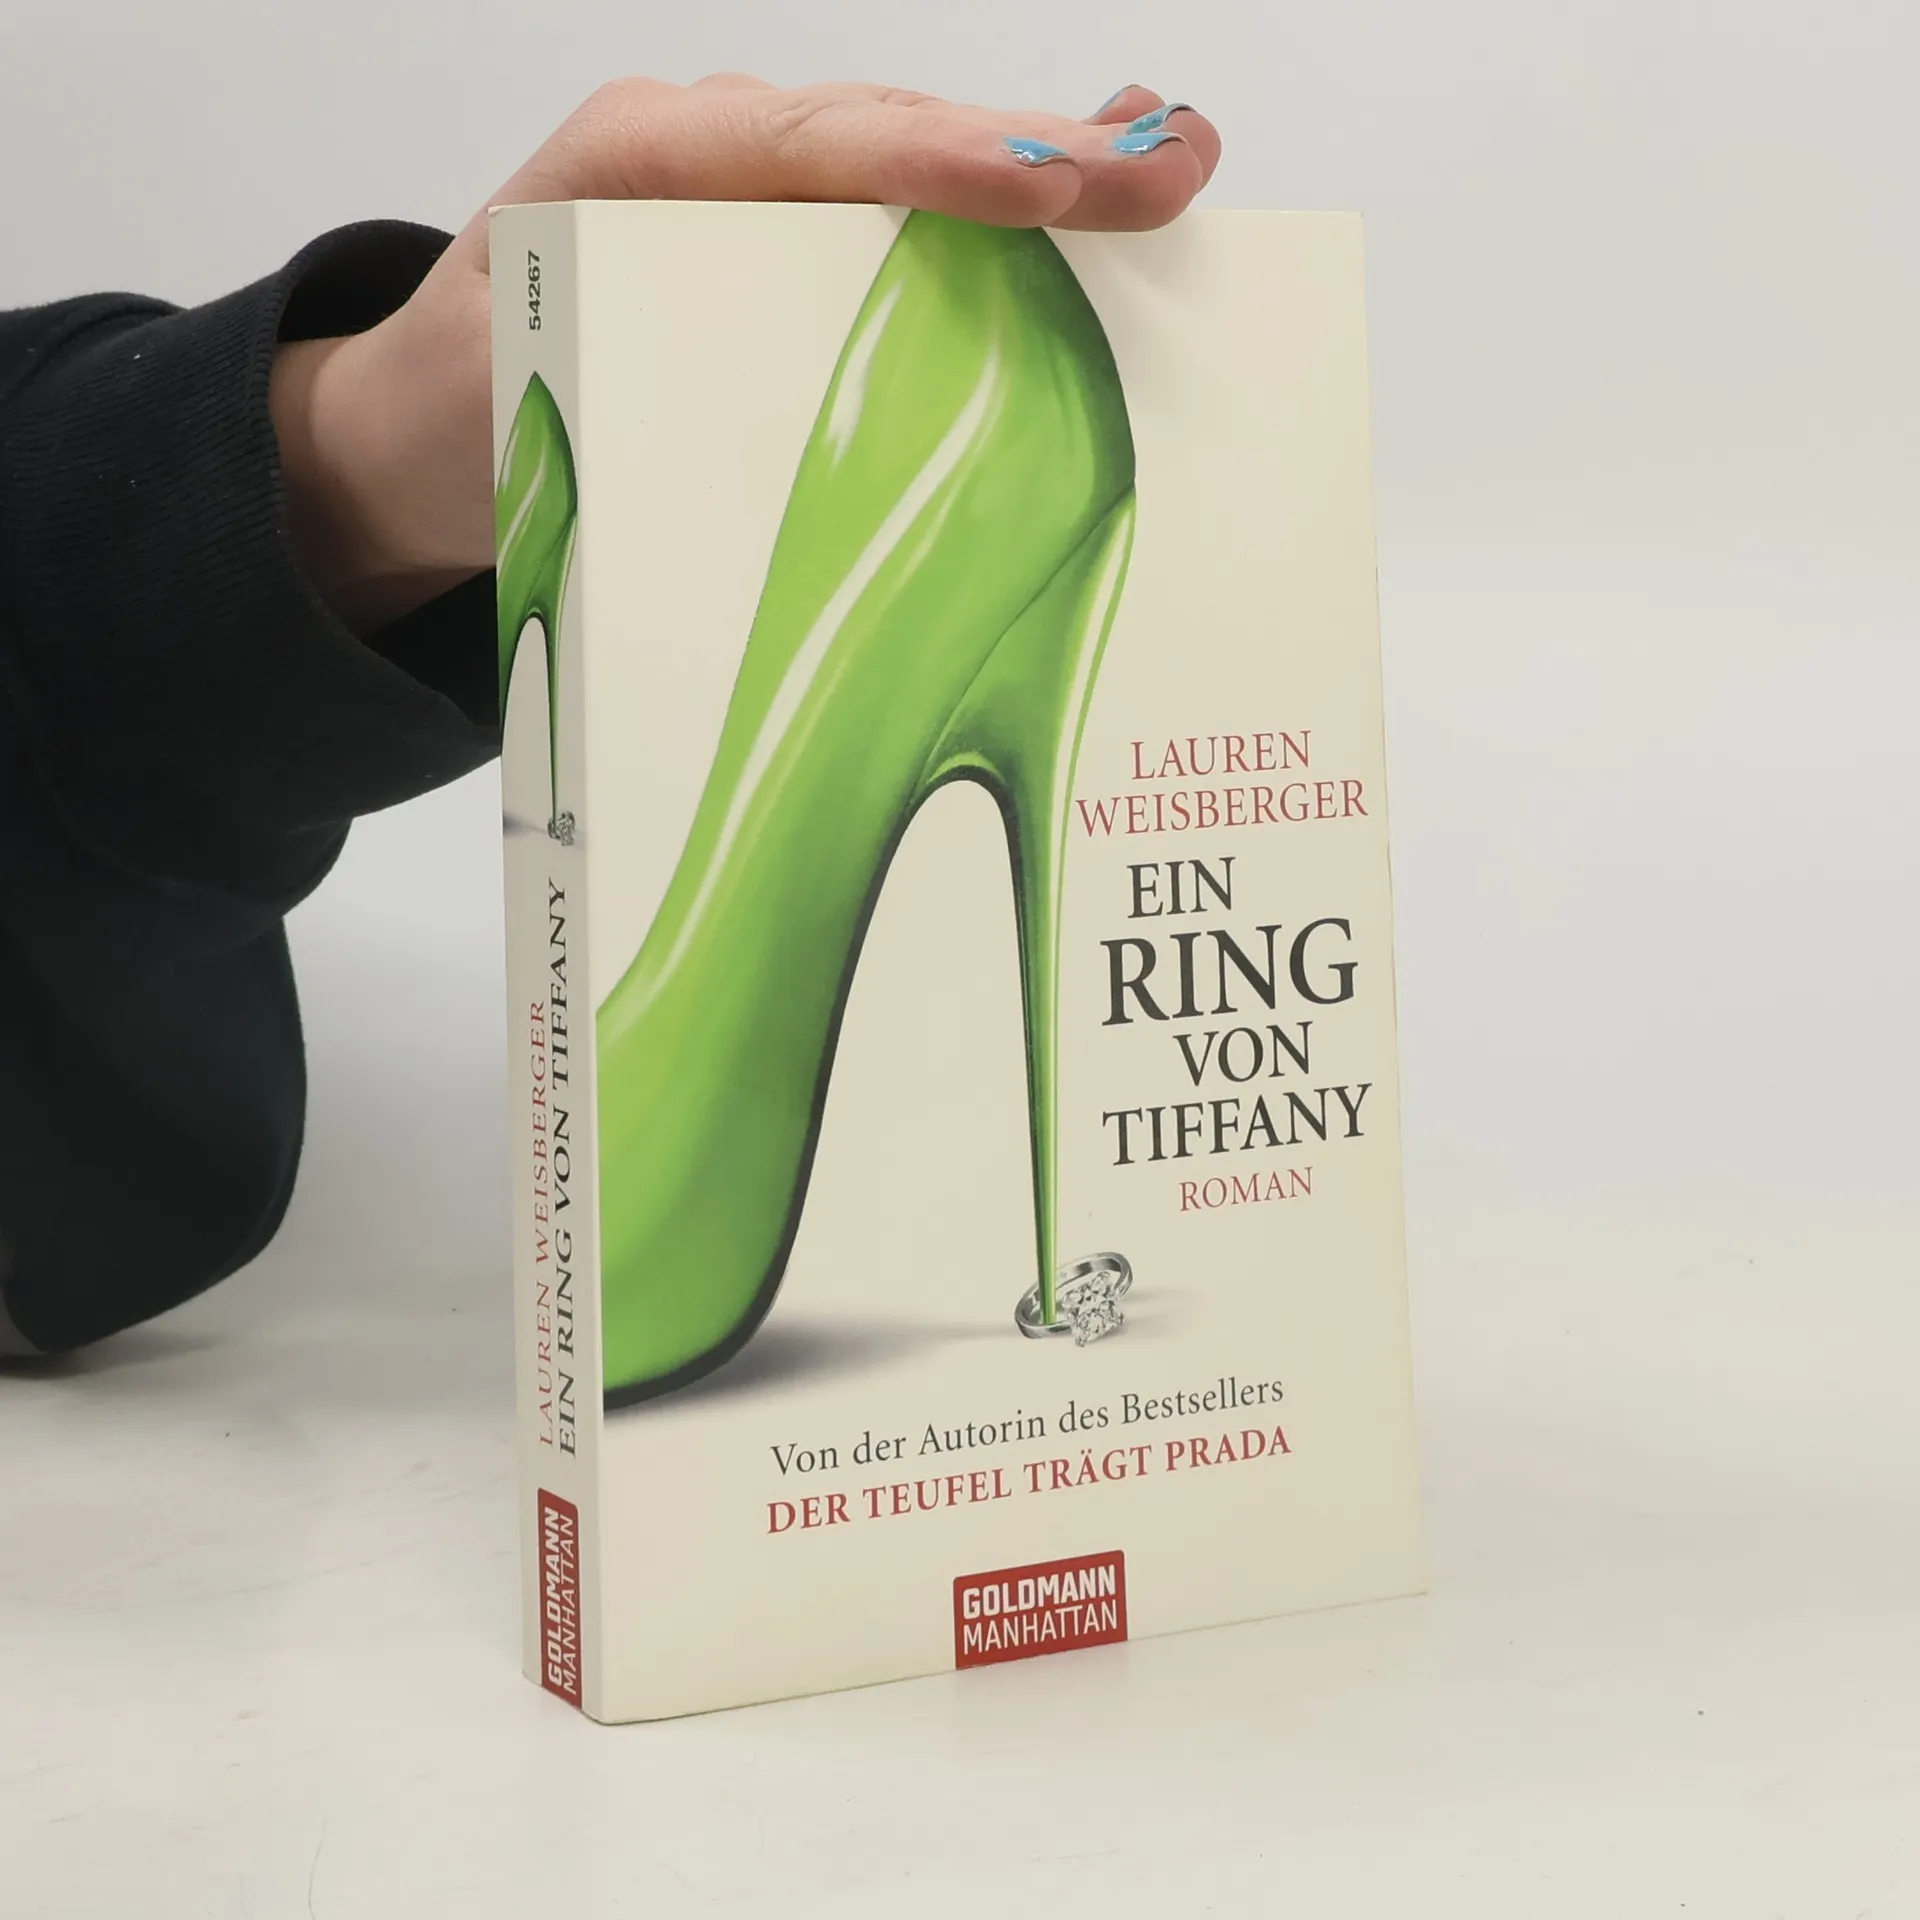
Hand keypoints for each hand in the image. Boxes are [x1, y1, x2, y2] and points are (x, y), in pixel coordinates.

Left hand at [270, 77, 1220, 633]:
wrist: (418, 428)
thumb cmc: (461, 416)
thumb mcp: (504, 415)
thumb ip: (601, 423)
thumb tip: (751, 522)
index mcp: (632, 169)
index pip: (798, 145)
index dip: (929, 160)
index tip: (1043, 183)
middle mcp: (711, 164)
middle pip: (889, 136)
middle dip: (1034, 149)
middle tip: (1170, 162)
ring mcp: (759, 207)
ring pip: (915, 170)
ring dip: (1047, 174)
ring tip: (1169, 168)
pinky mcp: (791, 263)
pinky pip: (906, 230)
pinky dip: (1006, 228)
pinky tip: (1099, 218)